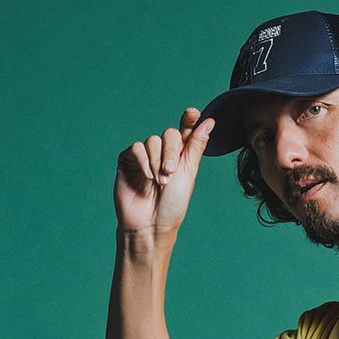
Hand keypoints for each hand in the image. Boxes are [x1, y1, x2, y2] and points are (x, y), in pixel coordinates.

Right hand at [114, 109, 213, 237]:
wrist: (150, 225)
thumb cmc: (172, 206)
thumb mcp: (188, 174)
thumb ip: (195, 146)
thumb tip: (209, 121)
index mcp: (180, 156)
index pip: (185, 131)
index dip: (189, 120)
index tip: (193, 113)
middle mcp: (163, 154)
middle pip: (169, 134)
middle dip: (172, 152)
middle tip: (170, 173)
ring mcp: (145, 157)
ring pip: (152, 141)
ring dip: (158, 161)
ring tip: (159, 182)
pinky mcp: (128, 161)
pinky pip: (137, 148)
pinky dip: (143, 161)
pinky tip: (147, 177)